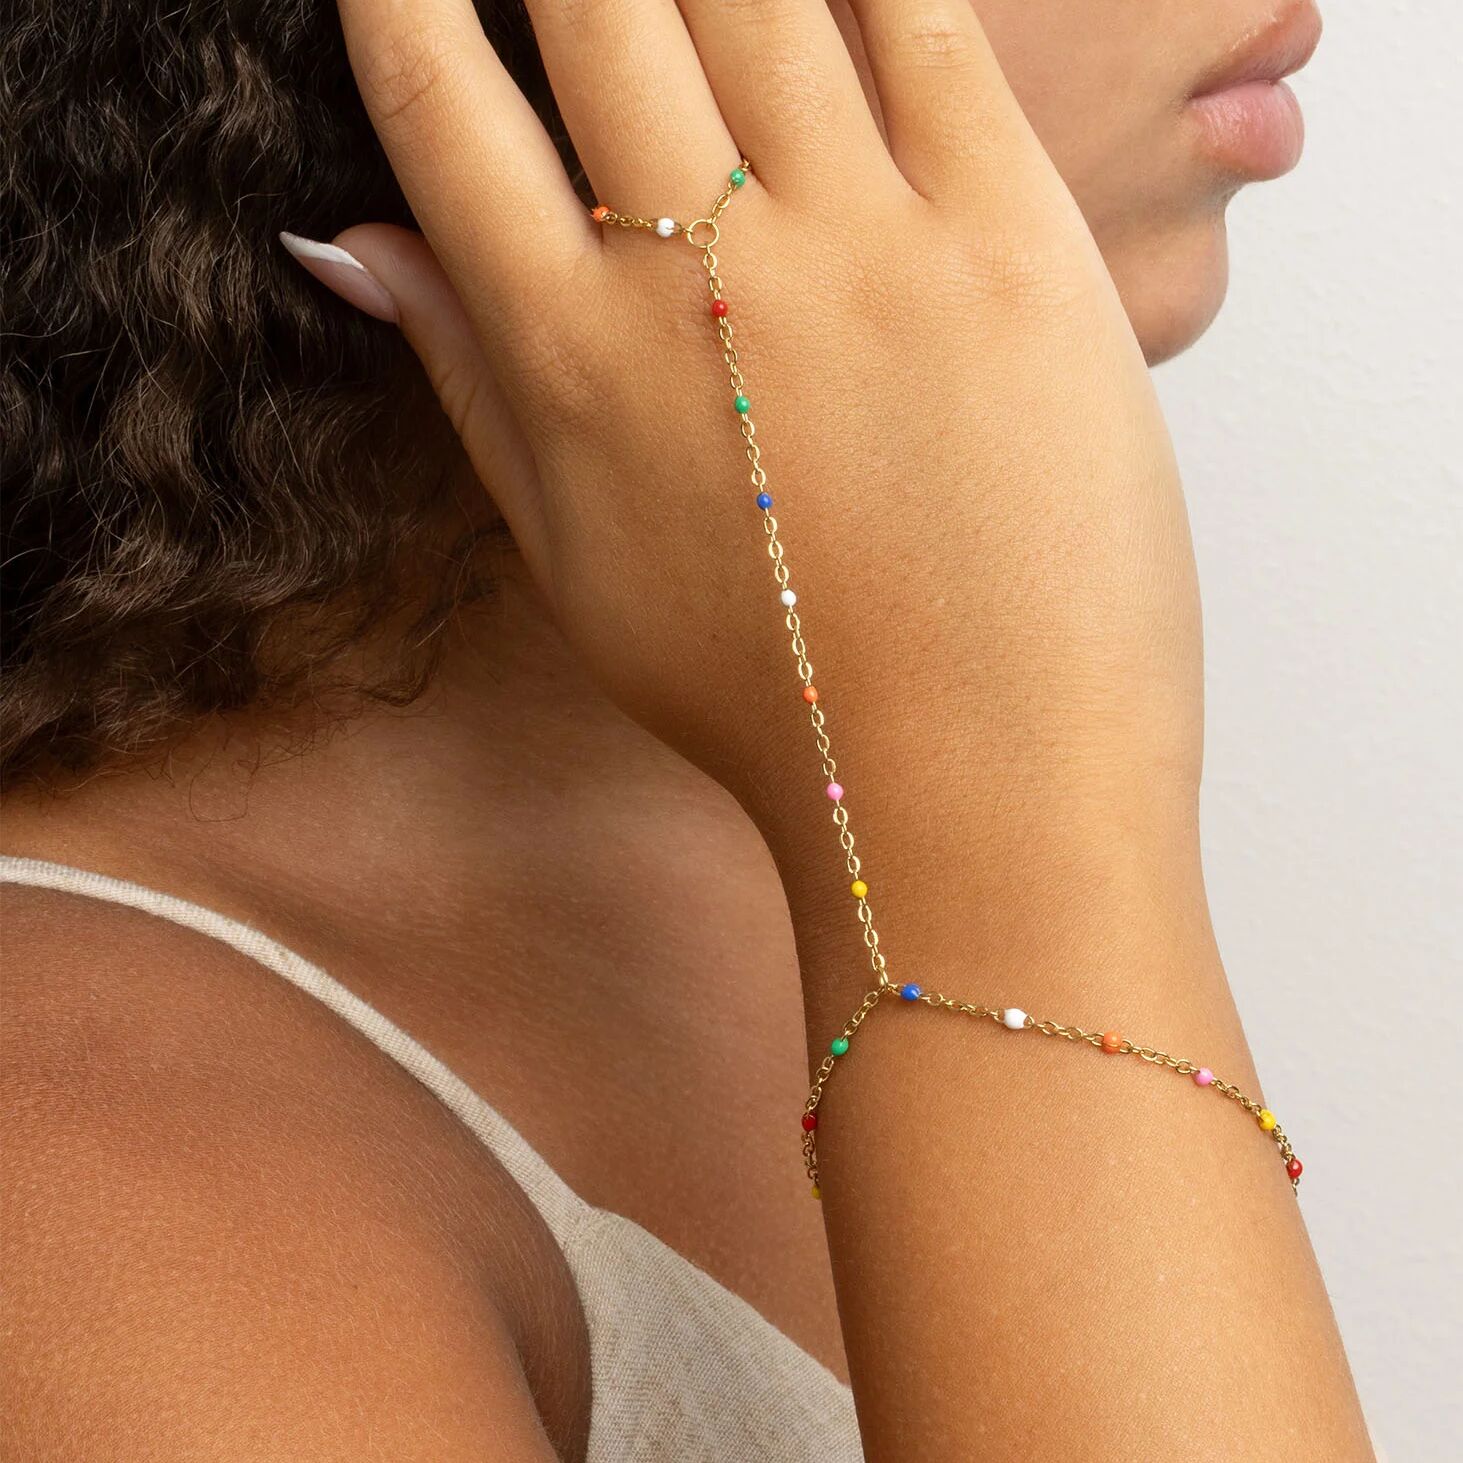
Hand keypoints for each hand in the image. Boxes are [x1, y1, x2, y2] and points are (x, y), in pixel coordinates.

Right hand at [326, 0, 1200, 819]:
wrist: (977, 788)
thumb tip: (345, 243)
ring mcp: (862, 247)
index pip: (437, 97)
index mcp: (573, 359)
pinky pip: (927, 22)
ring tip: (704, 8)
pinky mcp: (1012, 242)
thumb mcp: (575, 566)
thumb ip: (466, 382)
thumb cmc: (771, 698)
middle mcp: (697, 277)